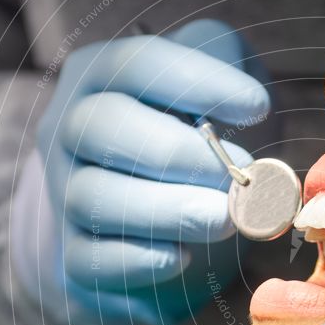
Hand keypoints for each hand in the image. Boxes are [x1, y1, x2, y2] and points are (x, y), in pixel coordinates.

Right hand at [22, 19, 267, 324]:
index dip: (197, 83)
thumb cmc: (203, 137)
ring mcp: (66, 192)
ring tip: (224, 219)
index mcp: (105, 76)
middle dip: (176, 154)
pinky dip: (137, 260)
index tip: (258, 107)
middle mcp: (71, 128)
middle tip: (235, 178)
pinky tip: (181, 256)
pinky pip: (88, 260)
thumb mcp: (217, 84)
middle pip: (100, 126)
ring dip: (165, 210)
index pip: (137, 64)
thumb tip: (249, 101)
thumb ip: (229, 67)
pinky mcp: (75, 254)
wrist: (177, 214)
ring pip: (92, 196)